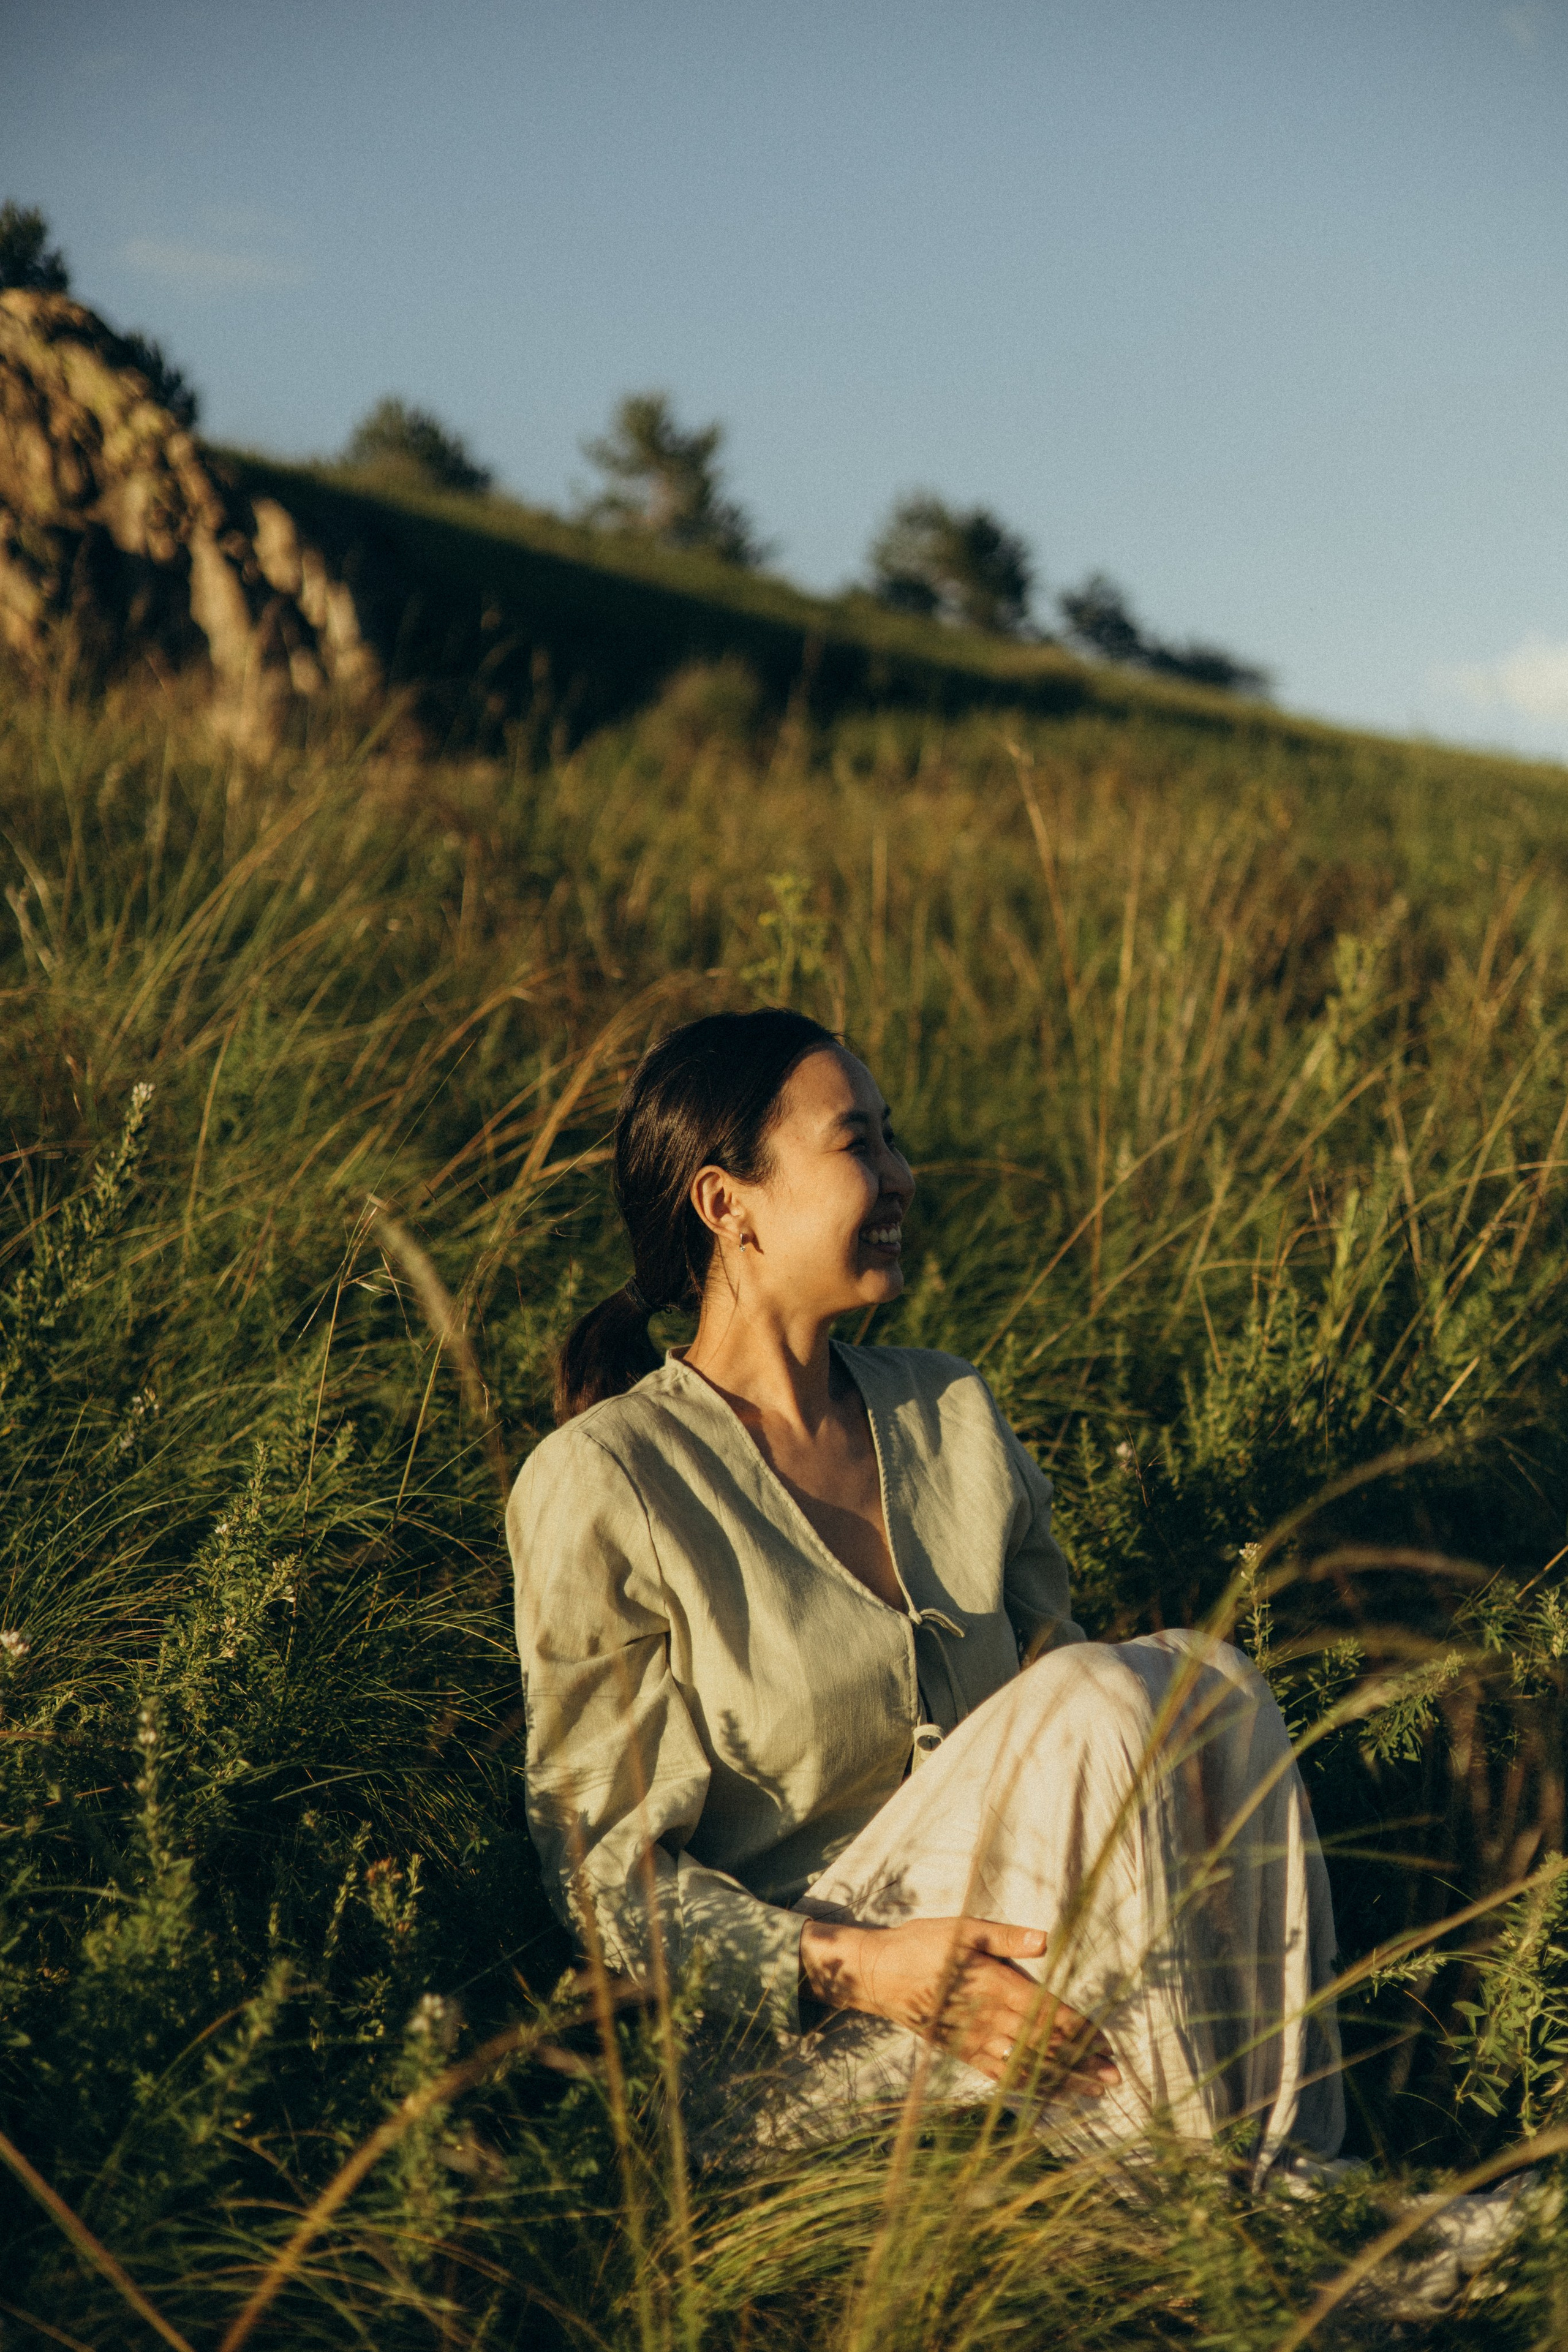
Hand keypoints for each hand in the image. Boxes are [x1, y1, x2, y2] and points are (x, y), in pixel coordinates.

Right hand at [798, 1913, 1120, 2093]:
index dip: (1080, 2031)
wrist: (879, 1974)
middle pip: (1044, 2046)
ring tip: (1094, 2092)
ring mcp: (974, 2039)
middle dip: (1081, 2063)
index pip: (1047, 2014)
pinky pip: (999, 2074)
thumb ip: (1005, 1936)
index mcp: (994, 1984)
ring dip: (1063, 2080)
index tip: (1107, 2043)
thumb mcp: (963, 1928)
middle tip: (1115, 2077)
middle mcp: (988, 2018)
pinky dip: (1027, 2086)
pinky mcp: (961, 2051)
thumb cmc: (924, 1944)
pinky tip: (1049, 2094)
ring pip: (1026, 2065)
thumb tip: (1044, 1940)